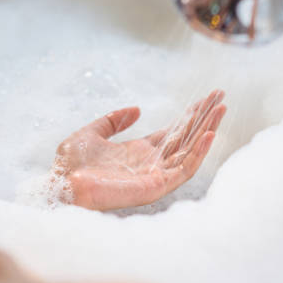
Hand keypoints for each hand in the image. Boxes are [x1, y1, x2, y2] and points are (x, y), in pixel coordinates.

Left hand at [54, 91, 226, 210]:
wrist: (61, 185)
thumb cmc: (70, 165)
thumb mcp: (92, 133)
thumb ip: (114, 121)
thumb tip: (137, 109)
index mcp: (139, 150)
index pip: (173, 131)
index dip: (190, 115)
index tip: (205, 98)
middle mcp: (152, 162)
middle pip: (186, 137)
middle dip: (204, 117)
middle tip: (220, 97)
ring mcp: (156, 175)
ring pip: (190, 150)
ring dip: (207, 130)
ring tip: (221, 109)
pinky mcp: (156, 186)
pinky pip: (184, 169)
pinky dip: (198, 153)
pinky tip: (209, 134)